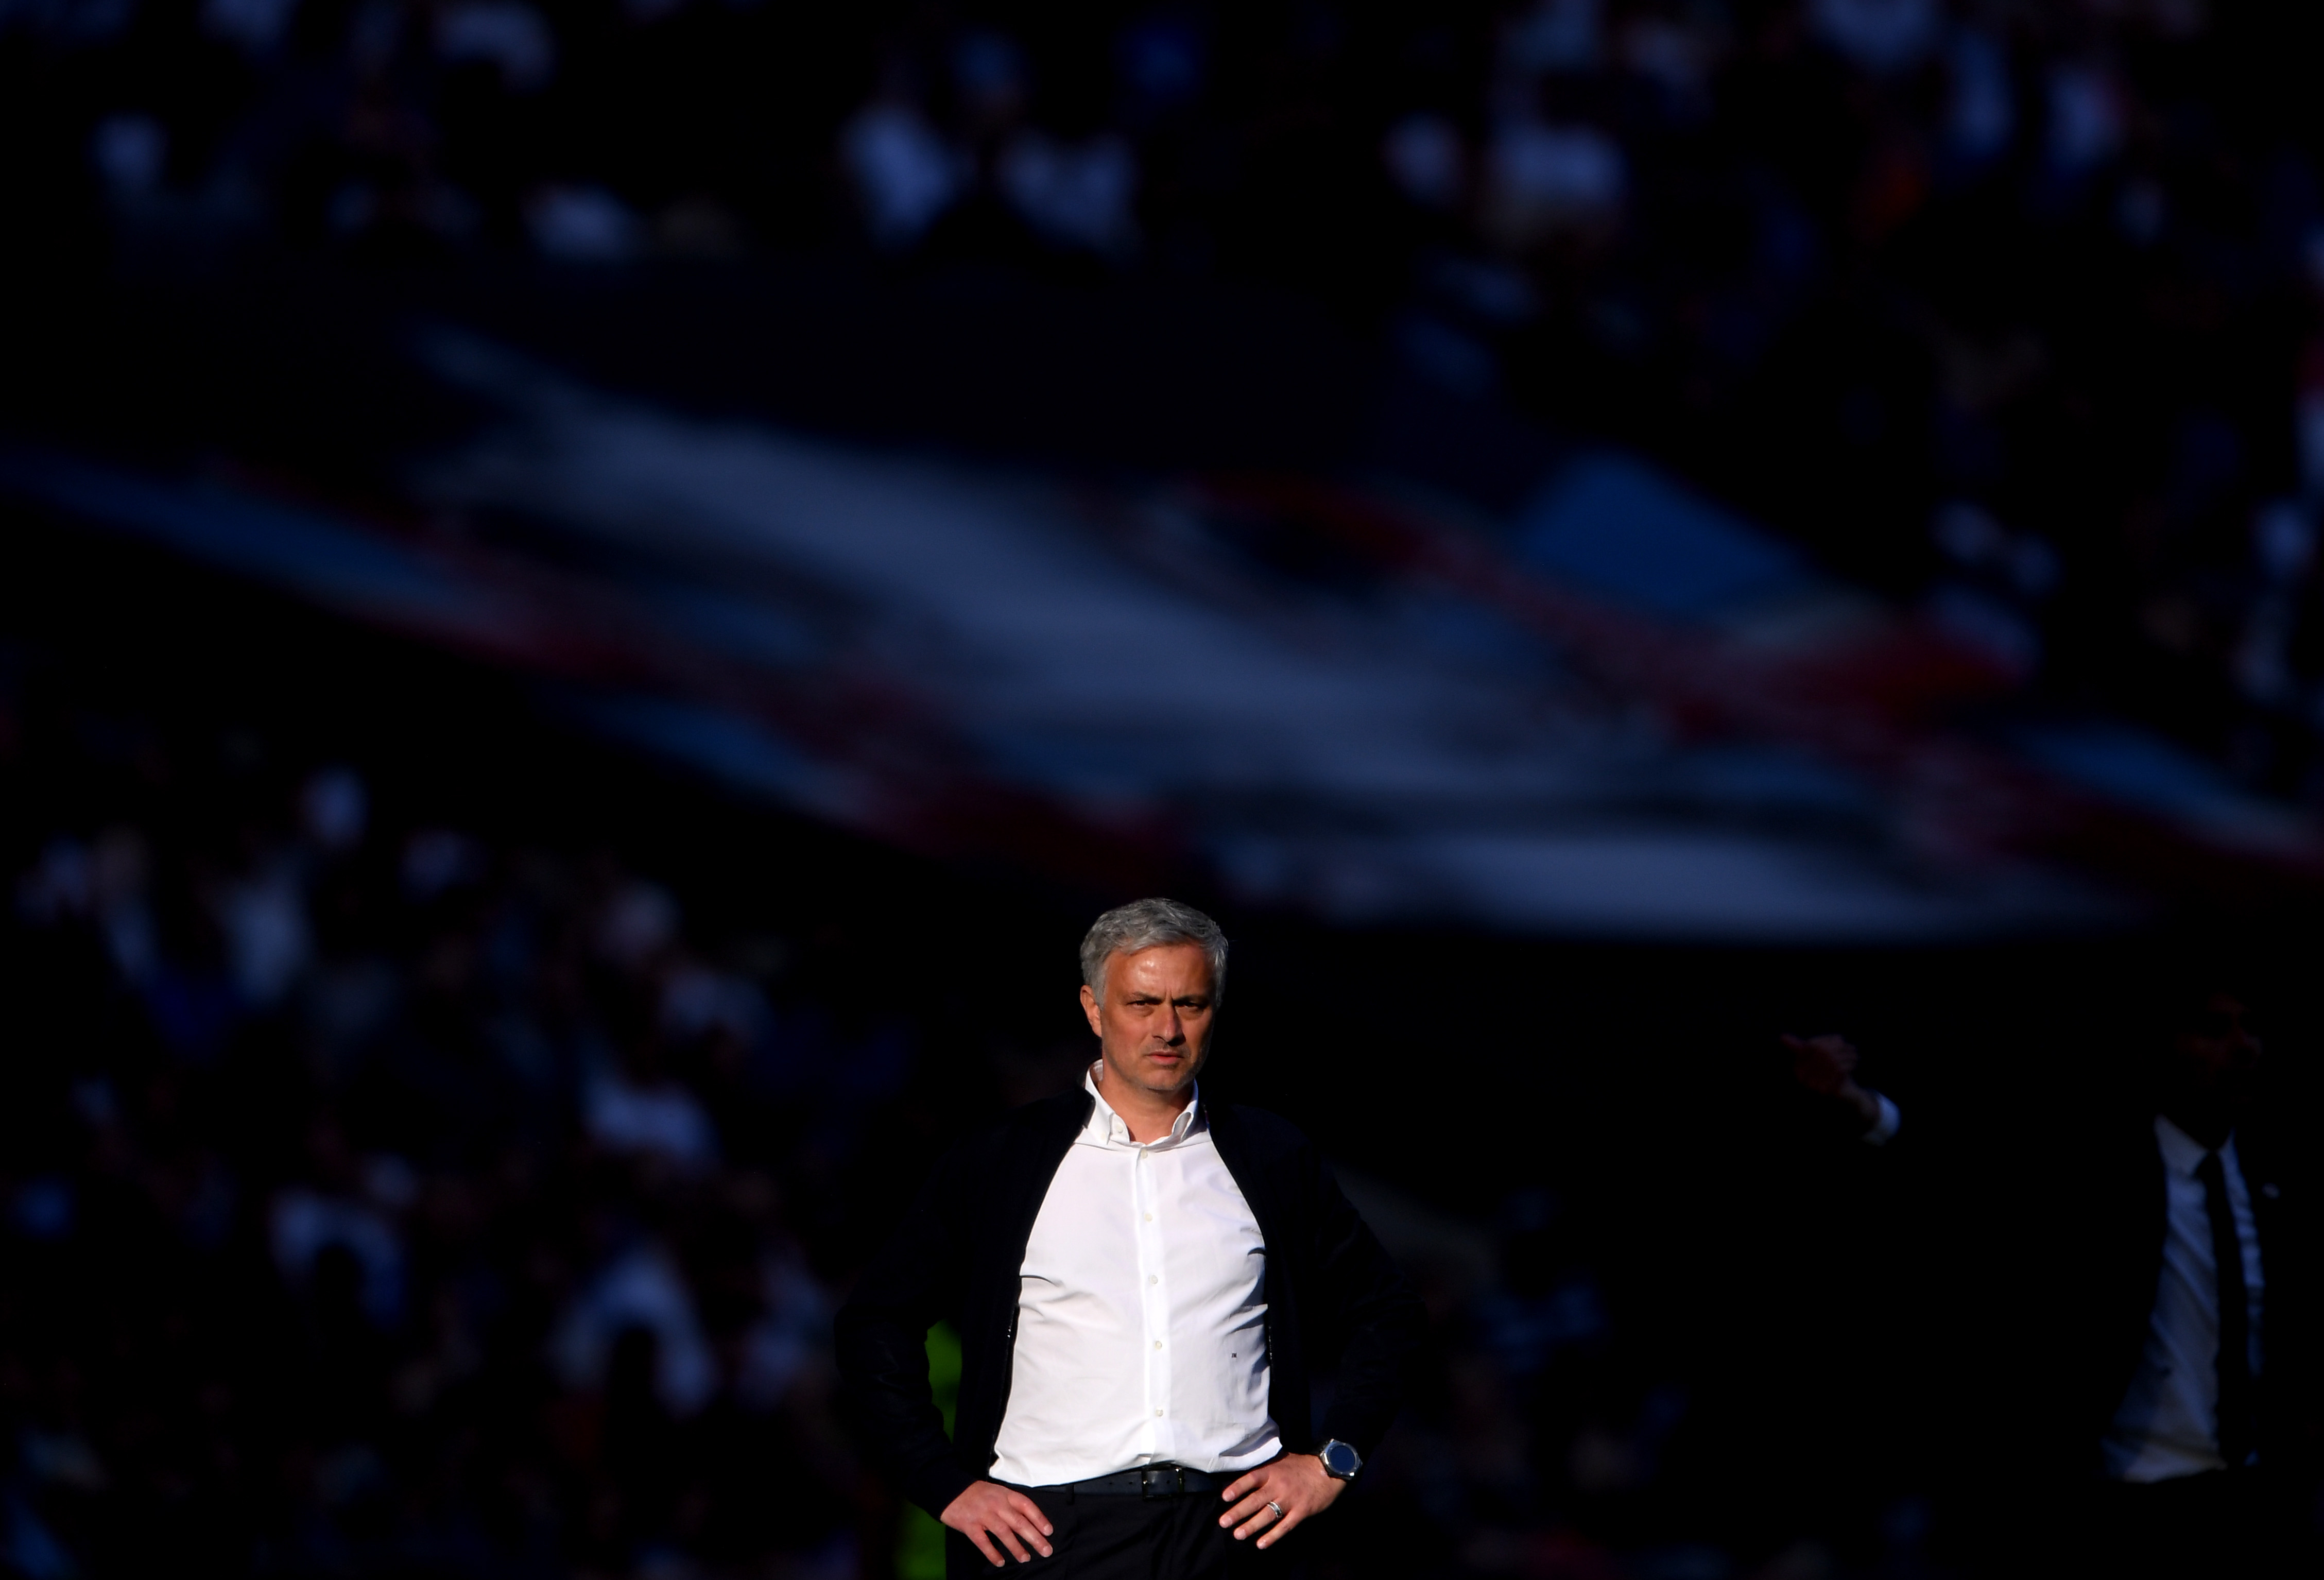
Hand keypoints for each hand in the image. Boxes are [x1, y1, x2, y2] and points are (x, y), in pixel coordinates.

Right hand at [940, 1481, 1054, 1567]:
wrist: (950, 1490)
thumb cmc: (977, 1493)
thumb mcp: (997, 1492)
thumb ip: (1011, 1505)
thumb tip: (1030, 1522)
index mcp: (1005, 1494)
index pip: (1026, 1506)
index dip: (1039, 1518)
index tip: (1048, 1531)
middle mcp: (996, 1504)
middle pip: (1019, 1522)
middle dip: (1034, 1538)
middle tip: (1046, 1550)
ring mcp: (983, 1515)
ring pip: (1003, 1533)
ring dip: (1016, 1547)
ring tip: (1025, 1558)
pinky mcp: (969, 1526)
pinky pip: (983, 1542)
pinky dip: (992, 1553)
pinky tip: (1000, 1561)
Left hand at [1218, 1453, 1344, 1549]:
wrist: (1329, 1470)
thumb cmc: (1301, 1465)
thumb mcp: (1282, 1460)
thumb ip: (1266, 1468)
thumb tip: (1246, 1473)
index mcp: (1272, 1471)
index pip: (1251, 1479)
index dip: (1238, 1488)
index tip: (1225, 1498)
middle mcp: (1279, 1485)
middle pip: (1256, 1500)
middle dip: (1238, 1512)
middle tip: (1224, 1522)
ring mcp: (1290, 1499)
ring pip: (1268, 1515)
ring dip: (1252, 1526)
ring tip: (1238, 1535)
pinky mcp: (1301, 1512)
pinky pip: (1285, 1526)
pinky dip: (1273, 1536)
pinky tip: (1261, 1544)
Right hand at [1781, 1033, 1882, 1132]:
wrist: (1843, 1096)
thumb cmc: (1829, 1074)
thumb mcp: (1819, 1060)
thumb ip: (1806, 1047)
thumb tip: (1783, 1037)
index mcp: (1798, 1069)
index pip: (1810, 1047)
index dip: (1825, 1040)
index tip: (1839, 1038)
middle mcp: (1802, 1079)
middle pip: (1822, 1053)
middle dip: (1838, 1047)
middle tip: (1851, 1046)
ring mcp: (1813, 1086)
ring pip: (1833, 1061)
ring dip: (1846, 1056)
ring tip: (1855, 1054)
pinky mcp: (1827, 1091)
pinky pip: (1839, 1072)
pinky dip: (1848, 1065)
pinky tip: (1855, 1063)